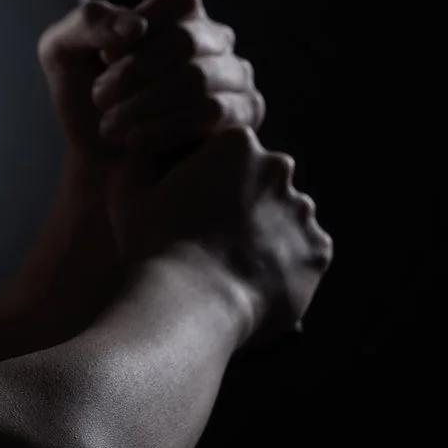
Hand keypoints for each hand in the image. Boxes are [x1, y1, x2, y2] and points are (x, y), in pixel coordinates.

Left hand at [37, 0, 265, 190]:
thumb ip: (88, 22)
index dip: (140, 24)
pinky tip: (136, 141)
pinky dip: (166, 128)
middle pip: (185, 40)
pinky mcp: (242, 120)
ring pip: (198, 79)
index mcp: (181, 15)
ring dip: (143, 104)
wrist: (96, 164)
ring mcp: (235, 79)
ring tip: (112, 124)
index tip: (105, 55)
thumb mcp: (62, 51)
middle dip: (133, 72)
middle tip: (100, 97)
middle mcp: (215, 42)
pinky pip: (213, 114)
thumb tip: (135, 28)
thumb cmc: (83, 101)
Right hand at [109, 126, 330, 345]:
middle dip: (247, 203)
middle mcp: (279, 168)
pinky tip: (255, 282)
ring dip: (269, 233)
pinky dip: (287, 266)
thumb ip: (142, 159)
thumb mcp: (129, 190)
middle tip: (214, 238)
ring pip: (288, 218)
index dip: (212, 182)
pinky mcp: (318, 251)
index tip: (195, 209)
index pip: (232, 154)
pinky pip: (306, 254)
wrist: (190, 303)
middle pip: (265, 182)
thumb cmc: (154, 244)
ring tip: (234, 265)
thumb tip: (143, 146)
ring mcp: (303, 210)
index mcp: (237, 144)